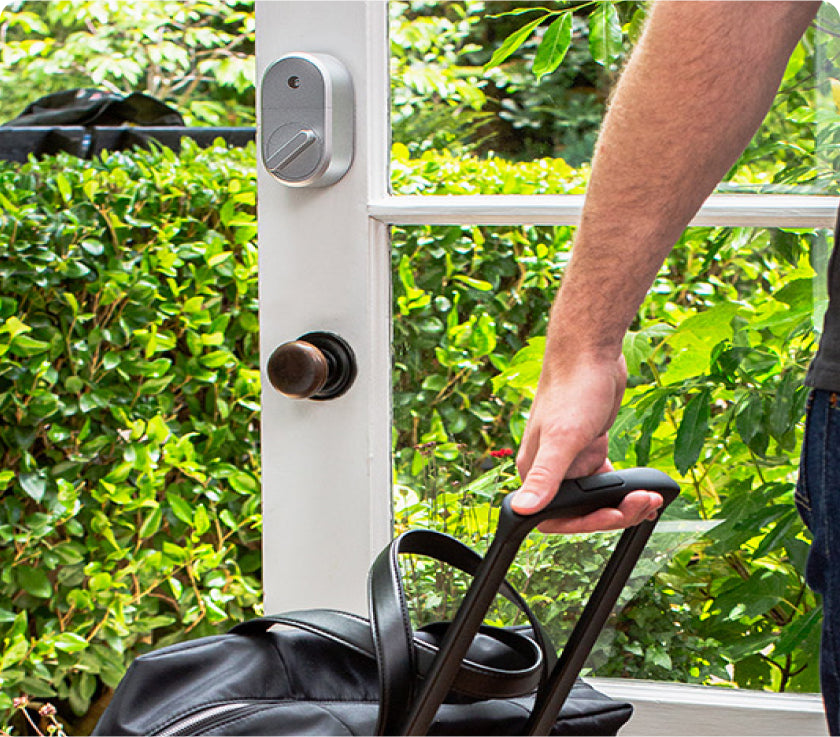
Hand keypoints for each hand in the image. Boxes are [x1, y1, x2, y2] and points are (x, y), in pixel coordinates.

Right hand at [511, 353, 661, 533]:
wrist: (591, 353)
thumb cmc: (573, 389)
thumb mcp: (562, 437)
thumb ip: (546, 476)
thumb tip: (522, 508)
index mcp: (535, 468)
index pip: (554, 517)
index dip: (585, 523)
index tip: (612, 514)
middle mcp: (551, 467)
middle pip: (580, 510)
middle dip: (613, 512)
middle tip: (642, 503)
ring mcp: (572, 458)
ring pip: (596, 497)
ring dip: (623, 503)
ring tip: (649, 497)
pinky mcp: (589, 447)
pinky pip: (606, 480)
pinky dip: (624, 488)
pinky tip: (643, 488)